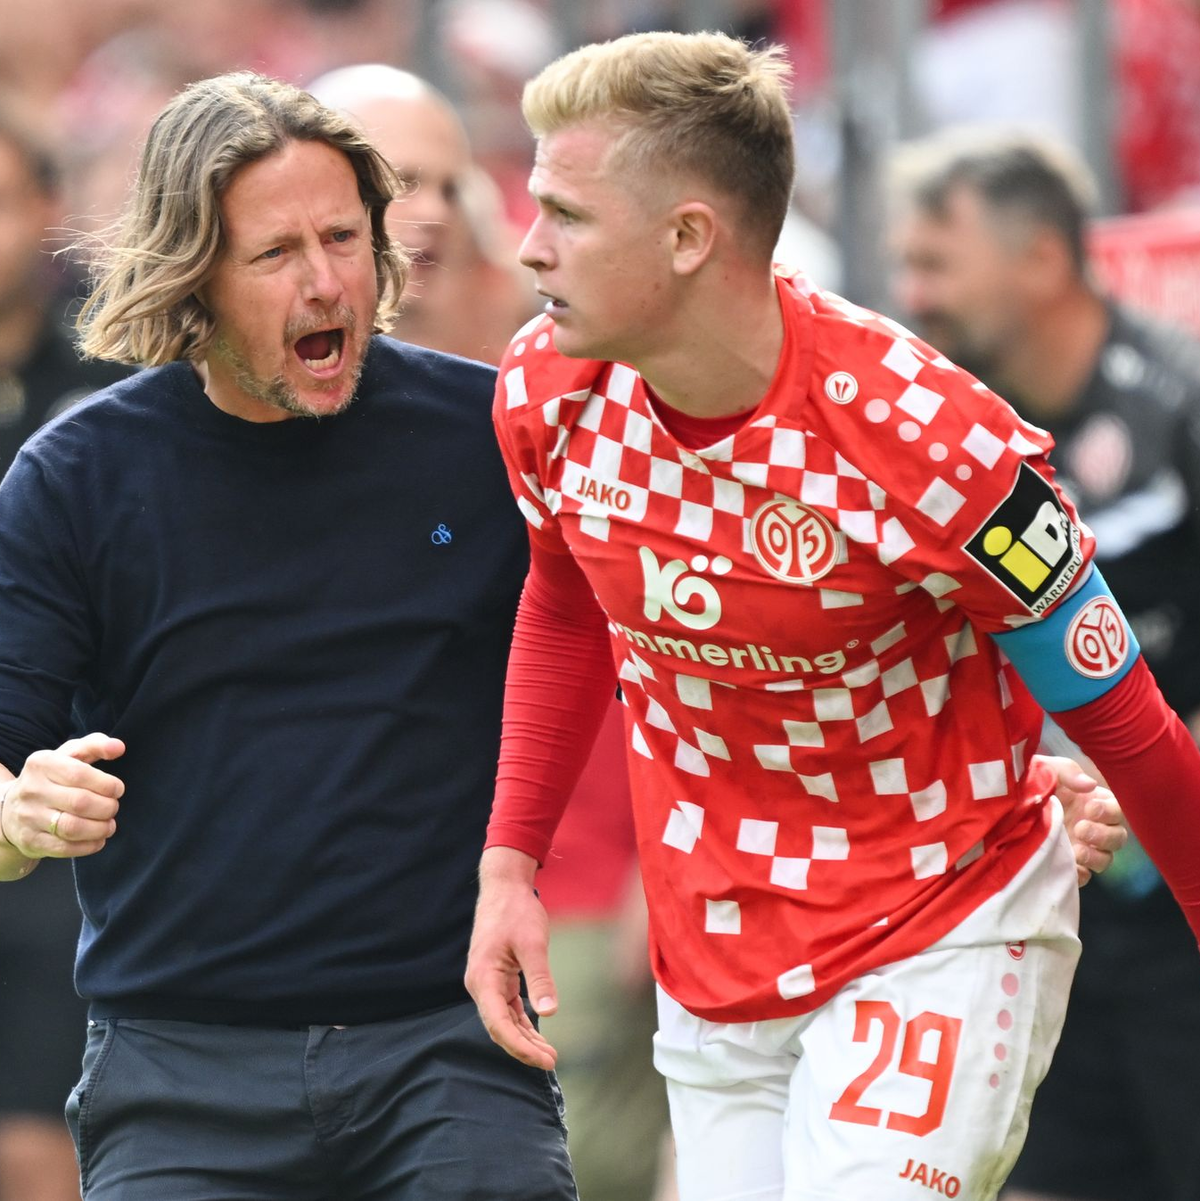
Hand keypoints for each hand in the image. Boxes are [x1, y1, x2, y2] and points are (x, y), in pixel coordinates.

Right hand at [0, 733, 123, 863]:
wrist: (12, 809)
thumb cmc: (51, 778)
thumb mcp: (69, 755)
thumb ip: (95, 745)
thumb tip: (119, 747)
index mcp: (42, 763)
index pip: (80, 774)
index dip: (106, 784)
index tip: (117, 789)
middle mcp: (31, 789)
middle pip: (80, 803)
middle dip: (107, 807)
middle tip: (113, 808)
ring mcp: (28, 817)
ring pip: (72, 828)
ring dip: (100, 829)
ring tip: (109, 825)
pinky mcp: (30, 841)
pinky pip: (64, 848)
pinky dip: (89, 846)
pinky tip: (98, 839)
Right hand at [465, 846, 559, 1069]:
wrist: (504, 887)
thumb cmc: (516, 911)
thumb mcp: (533, 943)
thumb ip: (540, 978)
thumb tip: (550, 1011)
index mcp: (484, 978)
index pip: (498, 1024)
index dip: (520, 1047)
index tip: (544, 1060)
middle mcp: (480, 984)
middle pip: (499, 1027)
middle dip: (524, 1047)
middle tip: (552, 1062)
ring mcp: (487, 982)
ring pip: (504, 1020)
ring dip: (524, 1037)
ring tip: (549, 1054)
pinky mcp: (496, 978)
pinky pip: (507, 1008)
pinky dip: (522, 1022)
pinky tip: (537, 1034)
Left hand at [1034, 753, 1125, 885]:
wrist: (1000, 804)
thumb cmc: (1028, 780)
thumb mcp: (1045, 768)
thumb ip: (1068, 771)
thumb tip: (1089, 785)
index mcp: (1091, 802)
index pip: (1117, 811)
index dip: (1108, 811)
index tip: (1089, 808)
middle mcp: (1091, 825)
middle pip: (1117, 837)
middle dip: (1103, 835)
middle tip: (1080, 828)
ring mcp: (1080, 847)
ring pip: (1106, 859)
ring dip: (1096, 856)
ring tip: (1076, 850)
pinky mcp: (1065, 863)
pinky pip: (1084, 876)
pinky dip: (1080, 874)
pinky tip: (1069, 866)